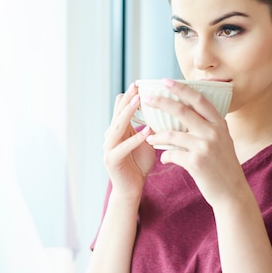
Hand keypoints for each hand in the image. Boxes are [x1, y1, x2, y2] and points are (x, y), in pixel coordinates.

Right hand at [103, 83, 154, 200]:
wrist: (131, 190)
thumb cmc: (139, 165)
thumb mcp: (145, 142)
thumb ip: (148, 127)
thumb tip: (163, 111)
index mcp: (118, 130)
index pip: (121, 108)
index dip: (129, 95)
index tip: (140, 83)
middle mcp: (110, 136)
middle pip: (117, 113)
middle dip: (128, 99)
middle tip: (137, 86)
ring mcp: (108, 147)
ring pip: (117, 126)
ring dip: (128, 113)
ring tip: (138, 101)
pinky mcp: (111, 160)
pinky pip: (123, 147)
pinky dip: (135, 138)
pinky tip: (146, 132)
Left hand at [144, 79, 246, 206]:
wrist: (232, 193)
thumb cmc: (222, 165)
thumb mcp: (221, 140)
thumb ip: (207, 126)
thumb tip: (185, 112)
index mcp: (219, 124)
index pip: (199, 99)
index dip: (181, 88)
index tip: (165, 81)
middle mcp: (213, 132)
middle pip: (182, 110)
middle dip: (161, 102)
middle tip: (147, 98)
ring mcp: (205, 147)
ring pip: (172, 134)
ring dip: (157, 135)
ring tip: (149, 136)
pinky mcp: (196, 162)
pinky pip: (172, 154)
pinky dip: (165, 155)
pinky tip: (164, 158)